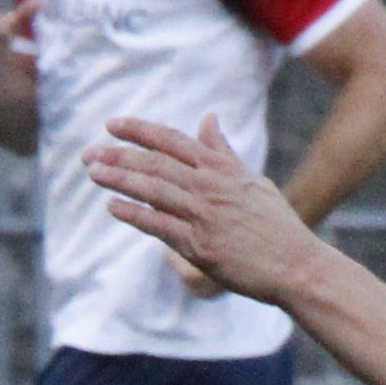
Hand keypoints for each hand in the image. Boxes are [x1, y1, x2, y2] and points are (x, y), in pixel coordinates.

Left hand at [87, 116, 331, 310]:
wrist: (296, 265)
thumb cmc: (276, 225)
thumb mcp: (251, 180)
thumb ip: (223, 152)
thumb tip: (208, 118)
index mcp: (221, 169)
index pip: (173, 141)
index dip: (140, 131)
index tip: (113, 125)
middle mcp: (211, 187)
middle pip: (156, 163)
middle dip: (119, 155)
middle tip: (89, 152)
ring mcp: (204, 216)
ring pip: (153, 190)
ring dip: (119, 179)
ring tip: (93, 171)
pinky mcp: (199, 245)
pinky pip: (159, 225)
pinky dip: (134, 214)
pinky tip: (112, 206)